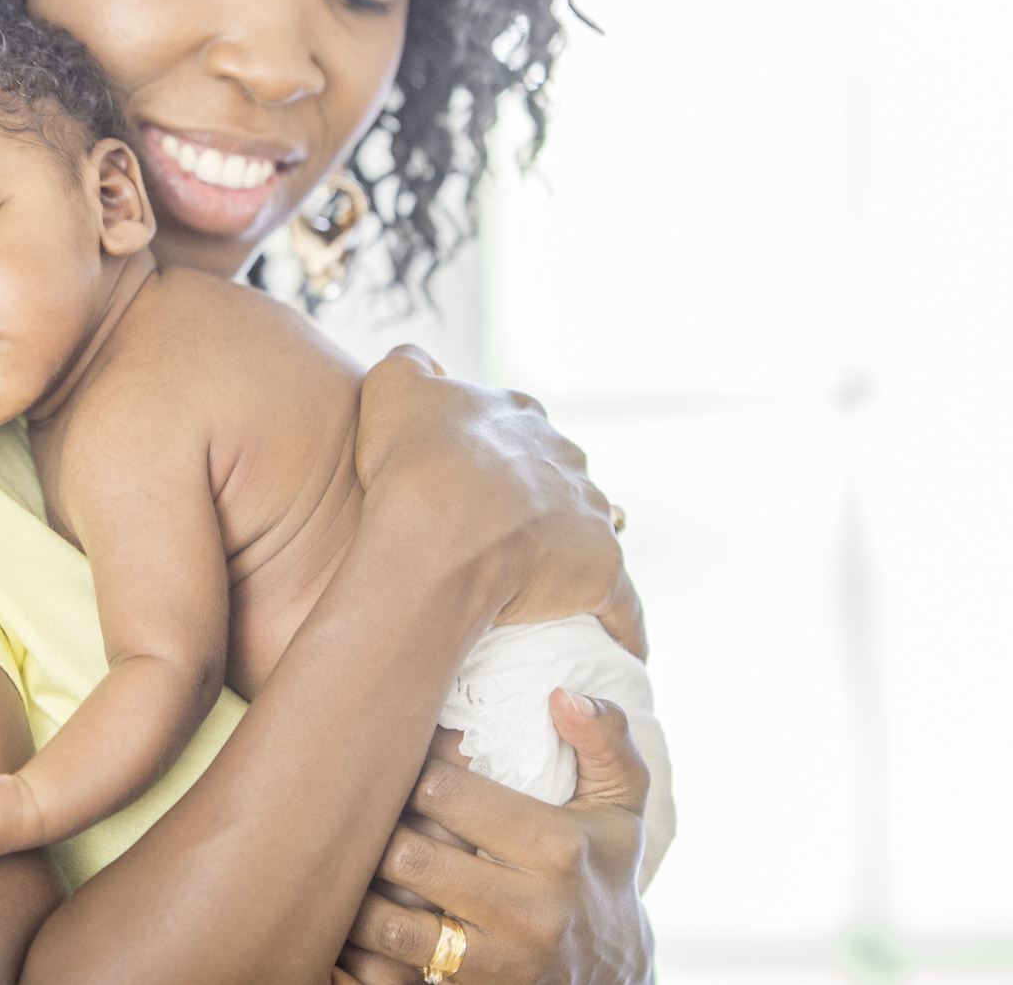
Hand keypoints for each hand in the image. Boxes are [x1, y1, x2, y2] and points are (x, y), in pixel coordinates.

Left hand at [339, 693, 652, 984]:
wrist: (619, 972)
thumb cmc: (603, 868)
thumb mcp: (622, 805)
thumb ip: (605, 741)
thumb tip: (560, 694)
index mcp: (561, 848)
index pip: (446, 793)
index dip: (407, 769)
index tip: (395, 760)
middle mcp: (535, 911)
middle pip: (411, 855)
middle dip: (375, 828)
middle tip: (356, 806)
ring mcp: (504, 963)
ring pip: (394, 923)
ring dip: (360, 889)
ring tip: (348, 856)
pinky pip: (397, 972)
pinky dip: (365, 944)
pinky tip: (355, 912)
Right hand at [355, 347, 644, 658]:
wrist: (436, 525)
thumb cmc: (409, 459)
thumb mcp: (391, 385)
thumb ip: (408, 364)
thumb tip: (422, 363)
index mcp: (520, 417)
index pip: (517, 430)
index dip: (491, 455)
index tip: (469, 481)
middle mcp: (565, 459)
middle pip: (558, 479)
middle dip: (538, 502)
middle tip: (497, 539)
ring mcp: (589, 514)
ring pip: (590, 535)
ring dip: (573, 555)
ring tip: (543, 589)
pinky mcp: (602, 571)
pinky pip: (621, 606)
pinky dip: (621, 626)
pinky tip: (615, 649)